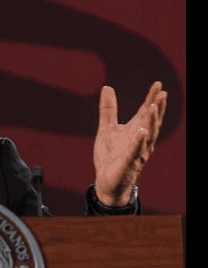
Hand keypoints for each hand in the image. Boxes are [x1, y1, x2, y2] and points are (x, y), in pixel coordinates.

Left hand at [93, 81, 166, 205]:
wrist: (105, 182)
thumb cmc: (110, 156)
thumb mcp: (107, 129)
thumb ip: (108, 110)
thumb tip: (107, 87)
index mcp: (135, 131)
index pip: (146, 112)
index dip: (152, 99)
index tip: (158, 84)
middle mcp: (140, 141)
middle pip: (151, 122)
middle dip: (157, 108)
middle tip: (163, 93)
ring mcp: (136, 152)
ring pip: (147, 136)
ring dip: (151, 121)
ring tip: (153, 106)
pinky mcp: (128, 163)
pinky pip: (135, 151)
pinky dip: (139, 141)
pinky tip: (142, 131)